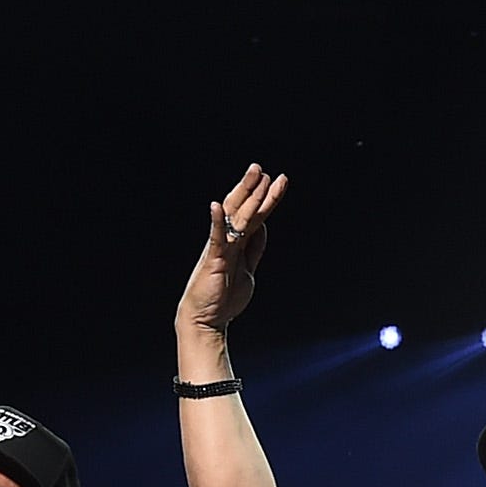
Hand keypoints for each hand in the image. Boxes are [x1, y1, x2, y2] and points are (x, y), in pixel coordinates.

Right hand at [177, 164, 289, 332]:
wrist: (206, 319)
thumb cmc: (224, 296)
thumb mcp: (248, 268)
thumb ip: (254, 248)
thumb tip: (262, 227)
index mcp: (237, 243)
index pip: (254, 216)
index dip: (266, 199)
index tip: (279, 181)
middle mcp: (228, 241)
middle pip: (242, 209)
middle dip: (253, 188)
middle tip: (261, 168)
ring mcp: (220, 248)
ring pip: (235, 218)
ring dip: (247, 196)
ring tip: (256, 176)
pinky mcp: (214, 260)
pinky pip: (216, 238)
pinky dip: (217, 222)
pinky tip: (217, 206)